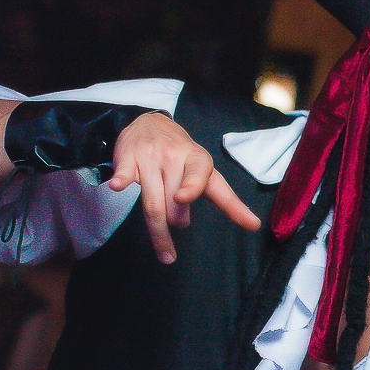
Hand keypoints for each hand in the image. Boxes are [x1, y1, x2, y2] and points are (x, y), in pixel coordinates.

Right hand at [107, 112, 261, 263]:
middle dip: (175, 220)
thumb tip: (253, 225)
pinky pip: (124, 172)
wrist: (149, 122)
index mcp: (197, 159)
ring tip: (165, 246)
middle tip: (179, 223)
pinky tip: (116, 186)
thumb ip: (227, 200)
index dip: (191, 186)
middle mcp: (173, 156)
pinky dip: (120, 179)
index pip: (197, 174)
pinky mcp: (128, 158)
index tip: (183, 198)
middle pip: (172, 201)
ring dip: (158, 229)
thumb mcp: (207, 173)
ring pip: (152, 200)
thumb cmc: (182, 157)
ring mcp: (150, 157)